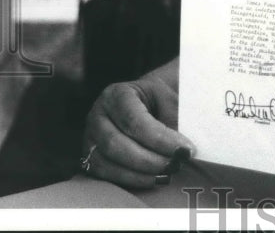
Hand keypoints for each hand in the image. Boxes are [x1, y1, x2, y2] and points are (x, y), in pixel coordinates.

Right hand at [80, 60, 195, 187]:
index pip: (133, 120)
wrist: (150, 100)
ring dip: (140, 173)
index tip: (184, 149)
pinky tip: (153, 179)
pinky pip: (105, 175)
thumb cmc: (162, 99)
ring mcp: (90, 138)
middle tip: (176, 164)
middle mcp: (98, 115)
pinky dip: (130, 180)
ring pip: (107, 163)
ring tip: (167, 174)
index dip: (159, 139)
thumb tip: (182, 151)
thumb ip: (174, 121)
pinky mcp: (91, 157)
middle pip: (116, 144)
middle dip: (149, 160)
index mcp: (117, 94)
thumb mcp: (170, 99)